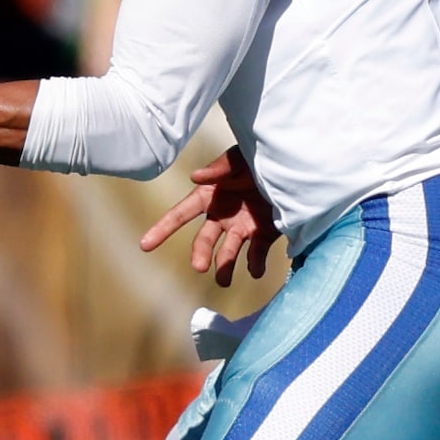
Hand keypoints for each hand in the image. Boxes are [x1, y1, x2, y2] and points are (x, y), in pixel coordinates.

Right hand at [139, 146, 278, 286]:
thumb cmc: (261, 158)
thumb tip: (194, 176)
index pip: (181, 214)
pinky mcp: (263, 235)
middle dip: (200, 253)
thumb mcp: (240, 158)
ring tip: (224, 281)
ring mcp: (242, 227)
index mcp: (211, 195)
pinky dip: (255, 265)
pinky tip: (256, 270)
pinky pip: (256, 254)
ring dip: (224, 267)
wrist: (294, 169)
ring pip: (228, 252)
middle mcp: (223, 215)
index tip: (145, 245)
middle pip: (204, 239)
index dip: (162, 229)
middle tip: (200, 266)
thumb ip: (219, 168)